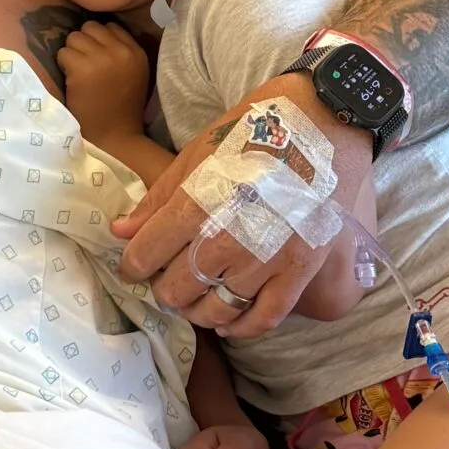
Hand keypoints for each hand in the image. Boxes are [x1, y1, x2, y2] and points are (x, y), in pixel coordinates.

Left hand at [57, 21, 151, 149]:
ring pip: (74, 38)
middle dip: (83, 44)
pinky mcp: (82, 68)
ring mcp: (101, 58)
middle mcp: (121, 51)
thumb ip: (121, 52)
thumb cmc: (121, 109)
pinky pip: (63, 53)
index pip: (110, 27)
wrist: (115, 137)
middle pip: (90, 28)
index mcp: (136, 52)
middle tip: (83, 65)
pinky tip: (72, 82)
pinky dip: (62, 66)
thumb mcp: (133, 74)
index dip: (98, 40)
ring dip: (71, 54)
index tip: (95, 57)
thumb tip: (95, 33)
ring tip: (77, 74)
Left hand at [113, 76, 373, 335]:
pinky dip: (242, 327)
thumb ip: (158, 199)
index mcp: (197, 204)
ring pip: (218, 308)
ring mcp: (268, 258)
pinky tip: (227, 323)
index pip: (146, 255)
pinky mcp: (302, 269)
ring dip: (198, 309)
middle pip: (177, 288)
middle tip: (165, 279)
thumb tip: (121, 232)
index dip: (132, 265)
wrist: (327, 121)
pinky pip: (265, 317)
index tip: (133, 265)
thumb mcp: (197, 153)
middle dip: (163, 287)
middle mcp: (229, 238)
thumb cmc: (255, 130)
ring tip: (193, 299)